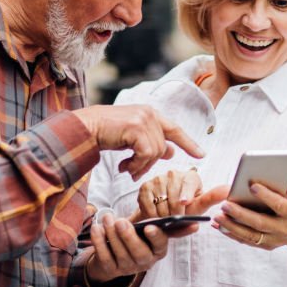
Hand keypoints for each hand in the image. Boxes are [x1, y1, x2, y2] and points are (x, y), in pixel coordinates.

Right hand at [73, 104, 203, 179]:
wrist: (85, 128)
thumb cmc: (106, 133)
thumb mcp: (132, 139)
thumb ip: (151, 142)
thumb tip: (171, 152)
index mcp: (150, 113)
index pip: (175, 129)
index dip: (188, 143)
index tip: (201, 155)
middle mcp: (149, 113)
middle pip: (163, 146)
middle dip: (149, 164)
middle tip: (134, 173)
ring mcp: (143, 119)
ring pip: (155, 152)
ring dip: (141, 166)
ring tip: (127, 170)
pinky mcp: (136, 127)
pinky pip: (146, 153)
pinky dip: (137, 165)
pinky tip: (124, 167)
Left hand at [85, 211, 169, 284]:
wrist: (113, 255)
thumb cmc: (132, 235)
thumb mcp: (142, 229)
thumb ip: (144, 221)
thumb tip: (145, 209)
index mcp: (157, 249)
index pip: (160, 244)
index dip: (155, 237)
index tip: (148, 227)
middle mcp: (145, 261)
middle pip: (140, 254)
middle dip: (129, 237)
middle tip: (120, 222)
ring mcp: (128, 268)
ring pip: (121, 254)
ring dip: (112, 234)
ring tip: (107, 218)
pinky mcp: (111, 270)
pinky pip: (105, 257)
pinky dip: (99, 242)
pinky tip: (96, 228)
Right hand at [131, 169, 228, 219]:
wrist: (164, 214)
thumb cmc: (185, 209)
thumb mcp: (199, 206)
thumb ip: (213, 198)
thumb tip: (229, 189)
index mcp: (190, 176)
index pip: (189, 183)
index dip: (186, 193)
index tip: (185, 202)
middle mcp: (173, 173)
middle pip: (174, 195)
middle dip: (175, 211)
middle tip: (176, 219)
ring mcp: (158, 178)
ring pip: (160, 201)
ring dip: (163, 214)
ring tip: (167, 218)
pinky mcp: (145, 185)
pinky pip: (148, 203)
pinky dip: (152, 214)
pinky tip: (156, 216)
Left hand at [212, 179, 286, 254]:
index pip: (279, 205)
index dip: (267, 196)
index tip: (252, 185)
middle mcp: (284, 230)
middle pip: (260, 223)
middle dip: (241, 214)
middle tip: (225, 204)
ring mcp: (275, 240)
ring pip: (250, 235)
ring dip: (231, 227)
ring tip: (216, 217)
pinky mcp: (267, 246)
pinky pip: (247, 241)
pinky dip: (231, 234)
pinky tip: (219, 226)